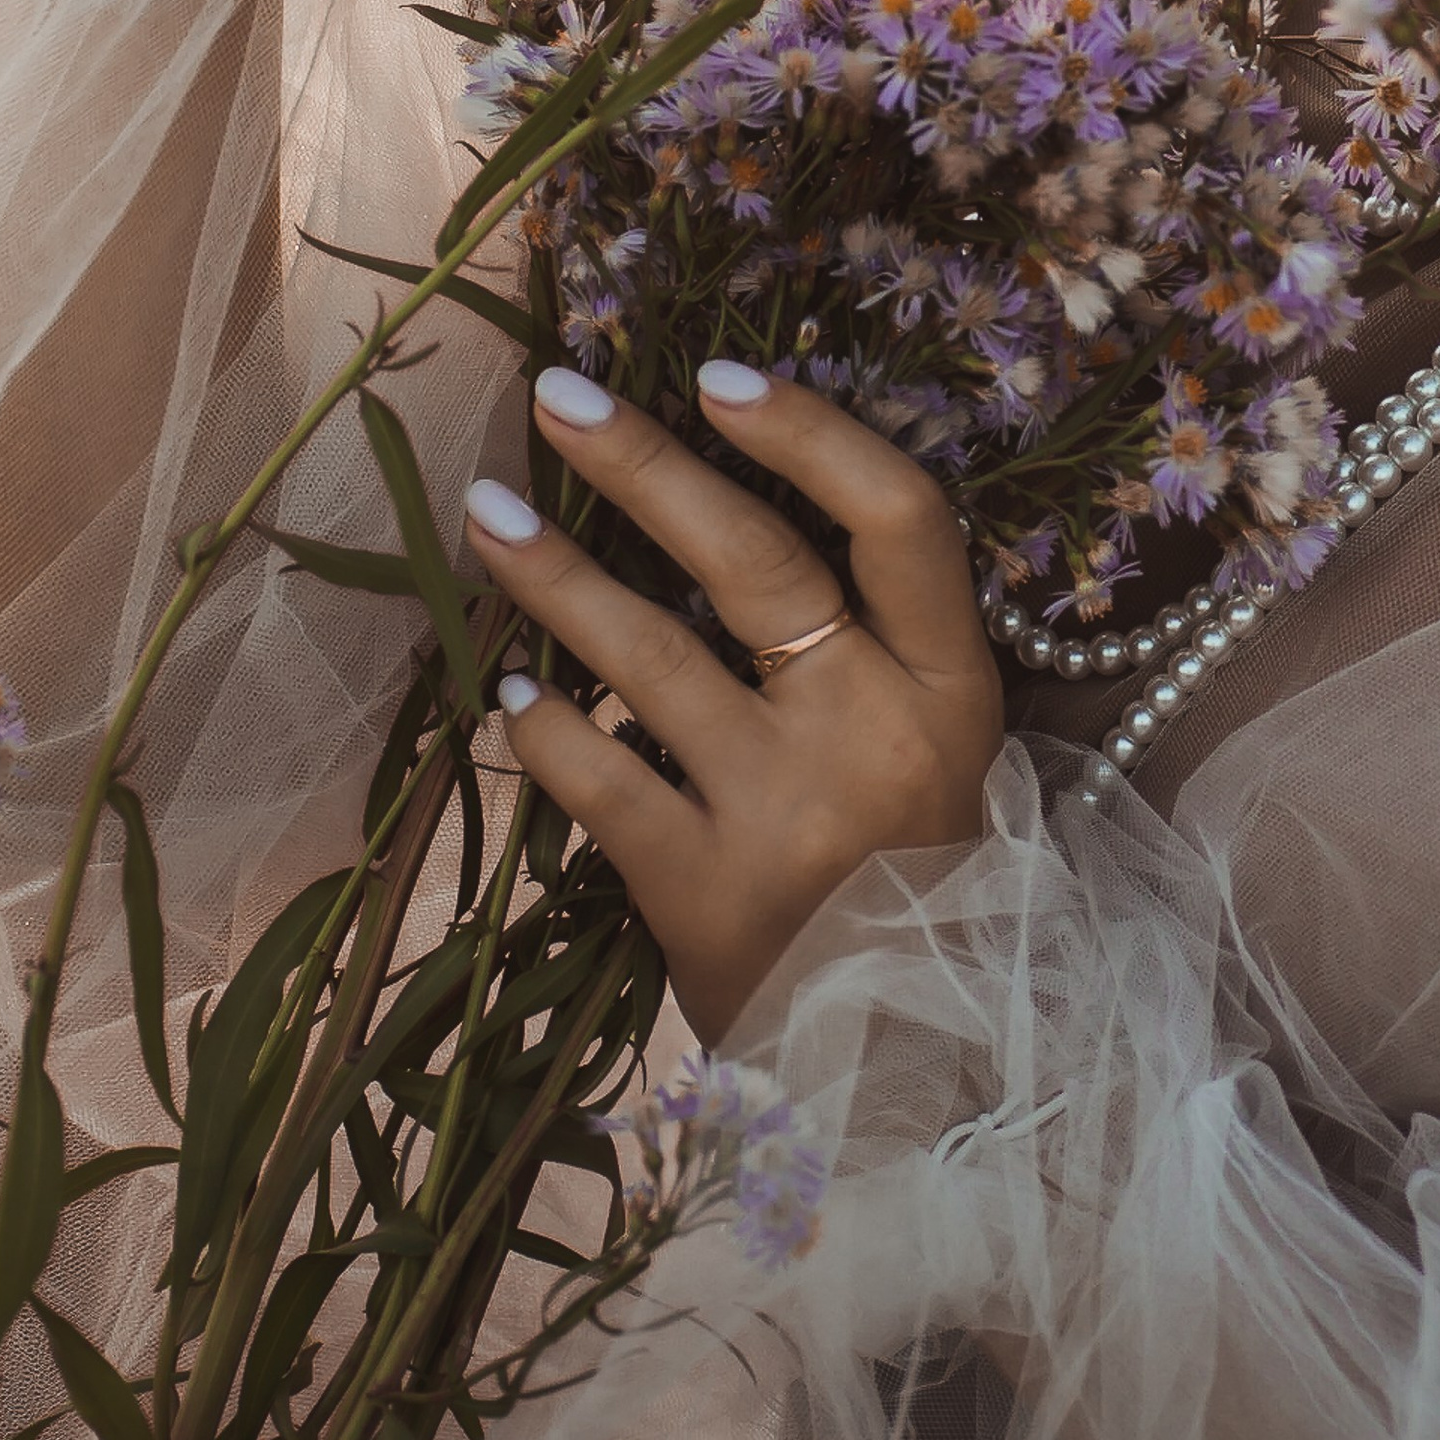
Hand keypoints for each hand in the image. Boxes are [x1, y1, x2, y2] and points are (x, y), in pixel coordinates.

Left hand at [466, 363, 1003, 1047]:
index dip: (808, 434)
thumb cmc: (914, 867)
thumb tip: (722, 489)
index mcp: (953, 683)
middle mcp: (876, 732)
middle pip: (756, 561)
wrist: (916, 1065)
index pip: (900, 516)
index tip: (716, 375)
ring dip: (558, 576)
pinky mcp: (704, 896)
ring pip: (654, 658)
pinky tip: (504, 688)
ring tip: (487, 513)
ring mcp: (787, 815)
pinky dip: (546, 729)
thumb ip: (868, 635)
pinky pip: (601, 785)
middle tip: (557, 395)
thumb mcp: (936, 739)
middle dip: (645, 464)